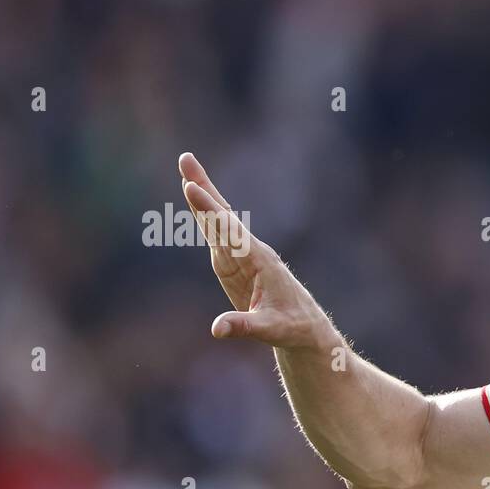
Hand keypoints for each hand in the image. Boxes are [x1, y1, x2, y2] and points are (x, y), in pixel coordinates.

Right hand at [178, 153, 334, 349]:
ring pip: (217, 222)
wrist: (305, 329)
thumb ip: (244, 326)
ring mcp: (241, 256)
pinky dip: (203, 216)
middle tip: (185, 159)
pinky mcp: (234, 264)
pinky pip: (215, 235)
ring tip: (185, 171)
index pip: (229, 231)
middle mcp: (249, 252)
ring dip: (201, 198)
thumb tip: (216, 329)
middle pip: (222, 216)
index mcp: (259, 261)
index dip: (209, 210)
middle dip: (204, 189)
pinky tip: (195, 199)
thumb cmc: (292, 328)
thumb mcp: (270, 329)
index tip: (190, 187)